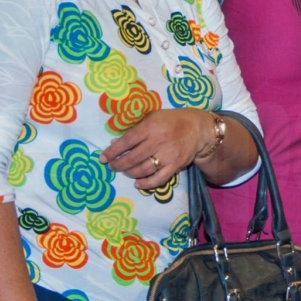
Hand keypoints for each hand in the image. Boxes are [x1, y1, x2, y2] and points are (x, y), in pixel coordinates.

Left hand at [99, 109, 213, 188]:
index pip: (126, 141)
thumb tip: (116, 142)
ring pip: (143, 170)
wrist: (197, 129)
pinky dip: (146, 183)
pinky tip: (137, 183)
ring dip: (130, 173)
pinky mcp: (175, 166)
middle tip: (112, 166)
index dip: (112, 151)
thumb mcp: (153, 117)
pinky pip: (158, 179)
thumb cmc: (172, 120)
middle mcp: (158, 142)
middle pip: (132, 158)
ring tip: (125, 171)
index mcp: (150, 127)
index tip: (103, 158)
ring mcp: (167, 155)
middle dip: (118, 165)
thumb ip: (136, 129)